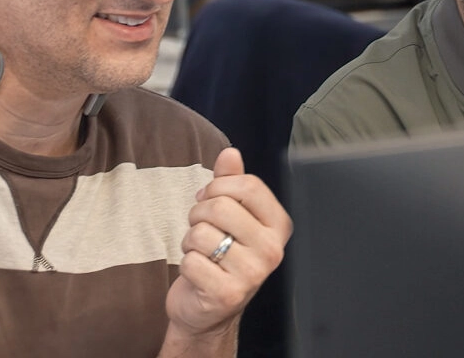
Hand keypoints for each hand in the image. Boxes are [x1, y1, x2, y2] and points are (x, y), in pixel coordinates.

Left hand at [163, 148, 291, 348]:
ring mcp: (252, 274)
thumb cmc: (220, 256)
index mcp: (277, 226)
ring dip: (190, 241)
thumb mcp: (230, 216)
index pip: (249, 186)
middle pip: (221, 207)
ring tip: (201, 252)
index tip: (209, 198)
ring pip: (201, 233)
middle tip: (201, 228)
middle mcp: (272, 250)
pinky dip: (186, 264)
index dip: (218, 186)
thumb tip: (230, 152)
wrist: (208, 310)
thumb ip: (230, 182)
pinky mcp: (227, 294)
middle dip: (198, 214)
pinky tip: (198, 273)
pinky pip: (191, 261)